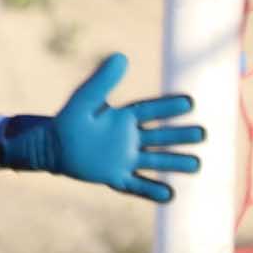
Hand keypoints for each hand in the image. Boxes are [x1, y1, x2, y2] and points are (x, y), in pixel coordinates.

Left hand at [0, 54, 204, 200]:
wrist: (50, 149)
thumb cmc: (68, 123)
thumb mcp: (85, 100)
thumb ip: (101, 81)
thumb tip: (121, 56)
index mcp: (124, 118)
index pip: (151, 110)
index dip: (168, 107)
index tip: (189, 102)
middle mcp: (130, 138)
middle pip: (160, 136)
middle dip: (180, 136)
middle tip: (202, 134)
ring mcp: (125, 159)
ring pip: (155, 161)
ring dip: (174, 163)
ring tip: (196, 165)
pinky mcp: (116, 176)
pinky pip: (136, 185)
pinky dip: (150, 190)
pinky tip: (170, 196)